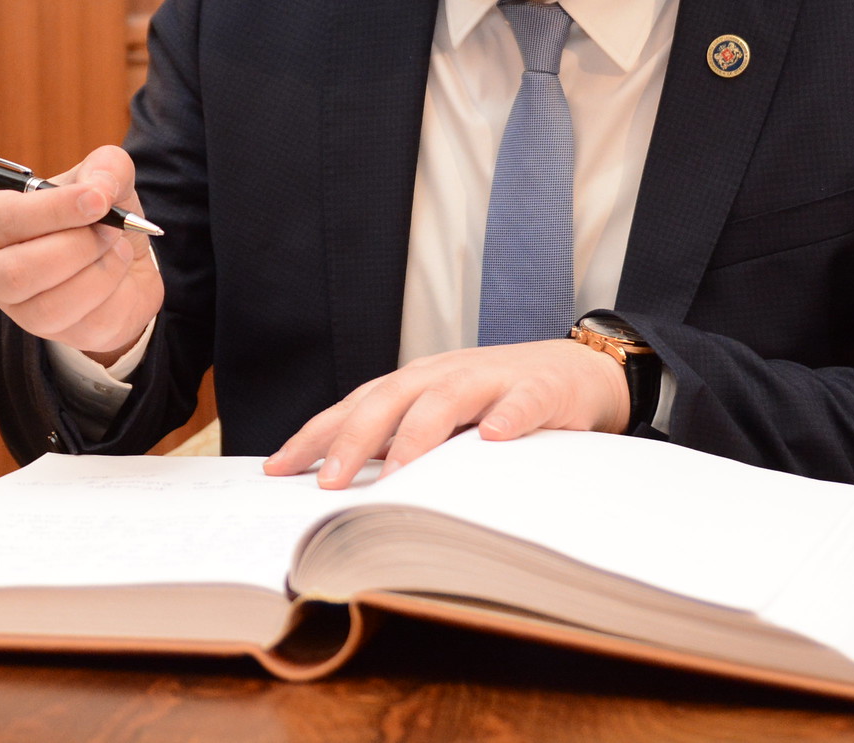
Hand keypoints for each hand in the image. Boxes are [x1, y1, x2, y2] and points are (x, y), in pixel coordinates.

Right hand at [0, 145, 162, 364]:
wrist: (128, 260)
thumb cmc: (99, 215)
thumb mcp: (105, 177)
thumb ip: (105, 167)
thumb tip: (100, 190)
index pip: (4, 219)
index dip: (53, 209)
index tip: (97, 199)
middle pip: (18, 272)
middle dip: (77, 247)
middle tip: (111, 229)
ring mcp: (24, 311)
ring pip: (53, 304)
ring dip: (101, 270)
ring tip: (117, 249)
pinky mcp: (61, 336)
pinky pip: (90, 322)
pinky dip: (118, 292)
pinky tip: (119, 274)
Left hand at [263, 340, 628, 487]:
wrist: (576, 370)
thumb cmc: (497, 400)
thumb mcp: (443, 417)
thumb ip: (399, 440)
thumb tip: (337, 481)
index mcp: (415, 384)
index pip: (354, 407)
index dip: (316, 435)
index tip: (277, 469)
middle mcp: (444, 375)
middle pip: (389, 400)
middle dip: (354, 440)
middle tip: (326, 483)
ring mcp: (491, 379)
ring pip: (447, 399)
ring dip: (419, 434)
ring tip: (399, 471)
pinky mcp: (540, 389)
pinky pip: (521, 402)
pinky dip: (507, 417)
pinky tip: (493, 438)